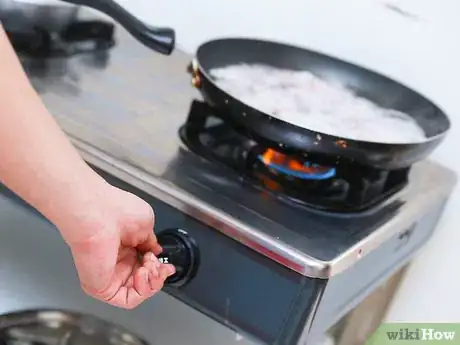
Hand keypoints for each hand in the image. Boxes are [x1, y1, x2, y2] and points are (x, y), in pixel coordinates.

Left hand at [60, 183, 174, 308]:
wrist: (99, 213)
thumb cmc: (115, 210)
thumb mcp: (146, 225)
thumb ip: (152, 243)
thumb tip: (156, 251)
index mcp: (124, 246)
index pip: (145, 266)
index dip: (159, 268)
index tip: (167, 265)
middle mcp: (116, 262)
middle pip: (145, 281)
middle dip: (158, 275)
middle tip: (159, 264)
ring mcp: (108, 275)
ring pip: (139, 293)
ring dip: (152, 282)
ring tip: (150, 265)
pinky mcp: (101, 287)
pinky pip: (127, 300)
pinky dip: (142, 290)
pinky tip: (143, 274)